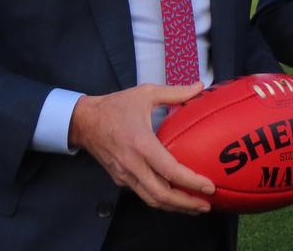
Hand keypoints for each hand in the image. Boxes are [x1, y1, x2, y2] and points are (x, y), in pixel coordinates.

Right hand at [69, 83, 214, 213]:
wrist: (83, 121)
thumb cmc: (115, 106)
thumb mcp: (146, 93)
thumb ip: (175, 92)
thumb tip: (200, 86)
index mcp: (141, 144)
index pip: (170, 170)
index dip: (191, 182)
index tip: (209, 186)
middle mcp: (132, 164)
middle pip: (161, 195)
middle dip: (186, 203)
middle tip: (207, 205)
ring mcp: (124, 175)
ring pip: (152, 199)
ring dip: (174, 206)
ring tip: (195, 206)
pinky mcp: (120, 179)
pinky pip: (143, 193)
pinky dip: (161, 199)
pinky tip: (174, 197)